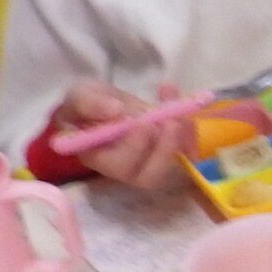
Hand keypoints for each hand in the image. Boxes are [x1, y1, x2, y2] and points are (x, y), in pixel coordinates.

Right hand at [54, 80, 193, 188]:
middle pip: (145, 177)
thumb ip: (89, 102)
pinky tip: (187, 111)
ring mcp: (146, 165)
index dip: (133, 149)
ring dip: (178, 143)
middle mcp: (122, 169)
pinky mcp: (166, 156)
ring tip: (177, 114)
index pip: (114, 166)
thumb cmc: (89, 104)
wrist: (106, 104)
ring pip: (168, 171)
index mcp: (95, 156)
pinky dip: (190, 135)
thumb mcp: (80, 95)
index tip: (142, 122)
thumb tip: (116, 111)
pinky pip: (185, 156)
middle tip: (169, 120)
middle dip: (162, 149)